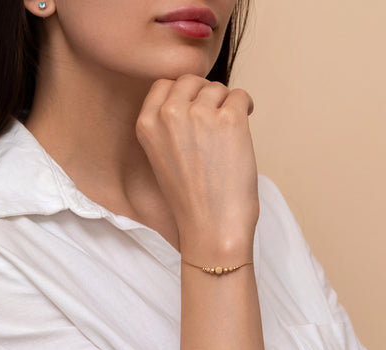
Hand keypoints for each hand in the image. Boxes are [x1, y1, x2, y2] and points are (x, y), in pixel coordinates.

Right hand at [135, 74, 258, 243]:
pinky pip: (240, 96)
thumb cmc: (189, 199)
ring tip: (227, 132)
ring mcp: (199, 114)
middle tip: (215, 117)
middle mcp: (169, 113)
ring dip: (225, 105)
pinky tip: (242, 129)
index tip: (195, 105)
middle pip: (191, 80)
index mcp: (147, 123)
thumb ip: (168, 126)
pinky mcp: (229, 119)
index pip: (164, 85)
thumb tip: (194, 100)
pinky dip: (245, 108)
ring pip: (218, 87)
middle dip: (205, 94)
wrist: (210, 226)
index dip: (183, 93)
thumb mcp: (161, 158)